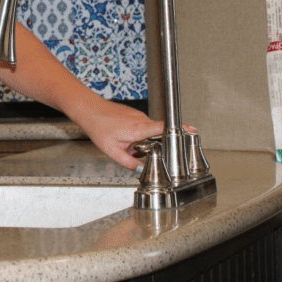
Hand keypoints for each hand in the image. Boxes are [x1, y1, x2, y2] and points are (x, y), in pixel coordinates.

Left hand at [69, 98, 196, 170]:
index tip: (192, 130)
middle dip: (154, 144)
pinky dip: (137, 134)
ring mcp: (138, 115)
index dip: (180, 129)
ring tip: (125, 143)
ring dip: (143, 139)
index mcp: (138, 129)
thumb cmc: (99, 127)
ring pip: (149, 130)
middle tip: (139, 149)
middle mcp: (141, 120)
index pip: (164, 128)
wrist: (88, 109)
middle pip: (158, 133)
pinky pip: (142, 126)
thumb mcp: (112, 151)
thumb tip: (141, 171)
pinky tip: (123, 136)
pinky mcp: (134, 114)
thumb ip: (129, 162)